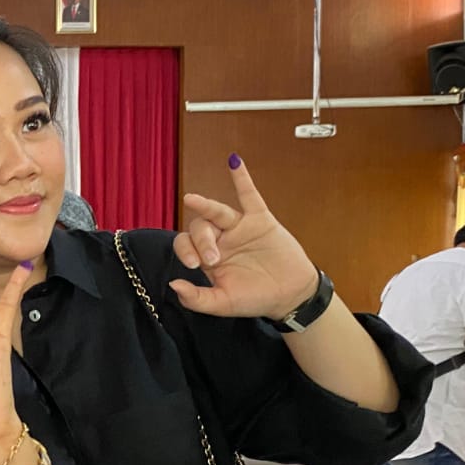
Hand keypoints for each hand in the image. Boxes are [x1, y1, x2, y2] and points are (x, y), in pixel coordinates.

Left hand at [170, 155, 320, 320]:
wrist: (290, 295)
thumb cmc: (255, 299)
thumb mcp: (223, 303)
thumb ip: (197, 299)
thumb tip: (173, 285)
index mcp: (207, 257)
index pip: (185, 244)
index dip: (184, 250)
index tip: (194, 264)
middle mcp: (220, 239)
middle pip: (199, 227)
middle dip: (202, 240)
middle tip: (213, 258)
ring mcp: (239, 228)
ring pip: (218, 211)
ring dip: (207, 209)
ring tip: (192, 200)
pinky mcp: (260, 220)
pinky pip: (249, 195)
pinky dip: (241, 178)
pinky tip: (233, 160)